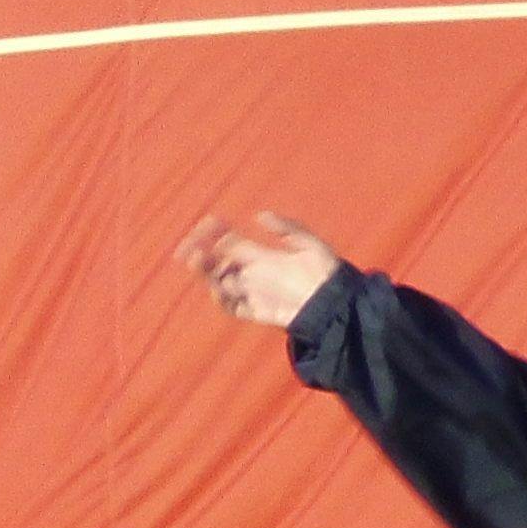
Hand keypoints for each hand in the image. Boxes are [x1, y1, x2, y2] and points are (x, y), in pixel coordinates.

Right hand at [176, 211, 343, 331]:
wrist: (339, 303)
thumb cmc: (327, 272)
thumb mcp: (309, 244)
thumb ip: (287, 228)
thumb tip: (259, 216)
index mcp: (262, 256)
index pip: (229, 242)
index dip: (214, 233)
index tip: (206, 223)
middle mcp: (253, 274)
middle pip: (217, 264)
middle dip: (201, 255)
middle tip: (188, 249)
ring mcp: (254, 293)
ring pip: (220, 283)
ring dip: (205, 274)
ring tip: (196, 261)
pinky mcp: (258, 311)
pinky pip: (234, 307)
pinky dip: (223, 300)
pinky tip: (218, 289)